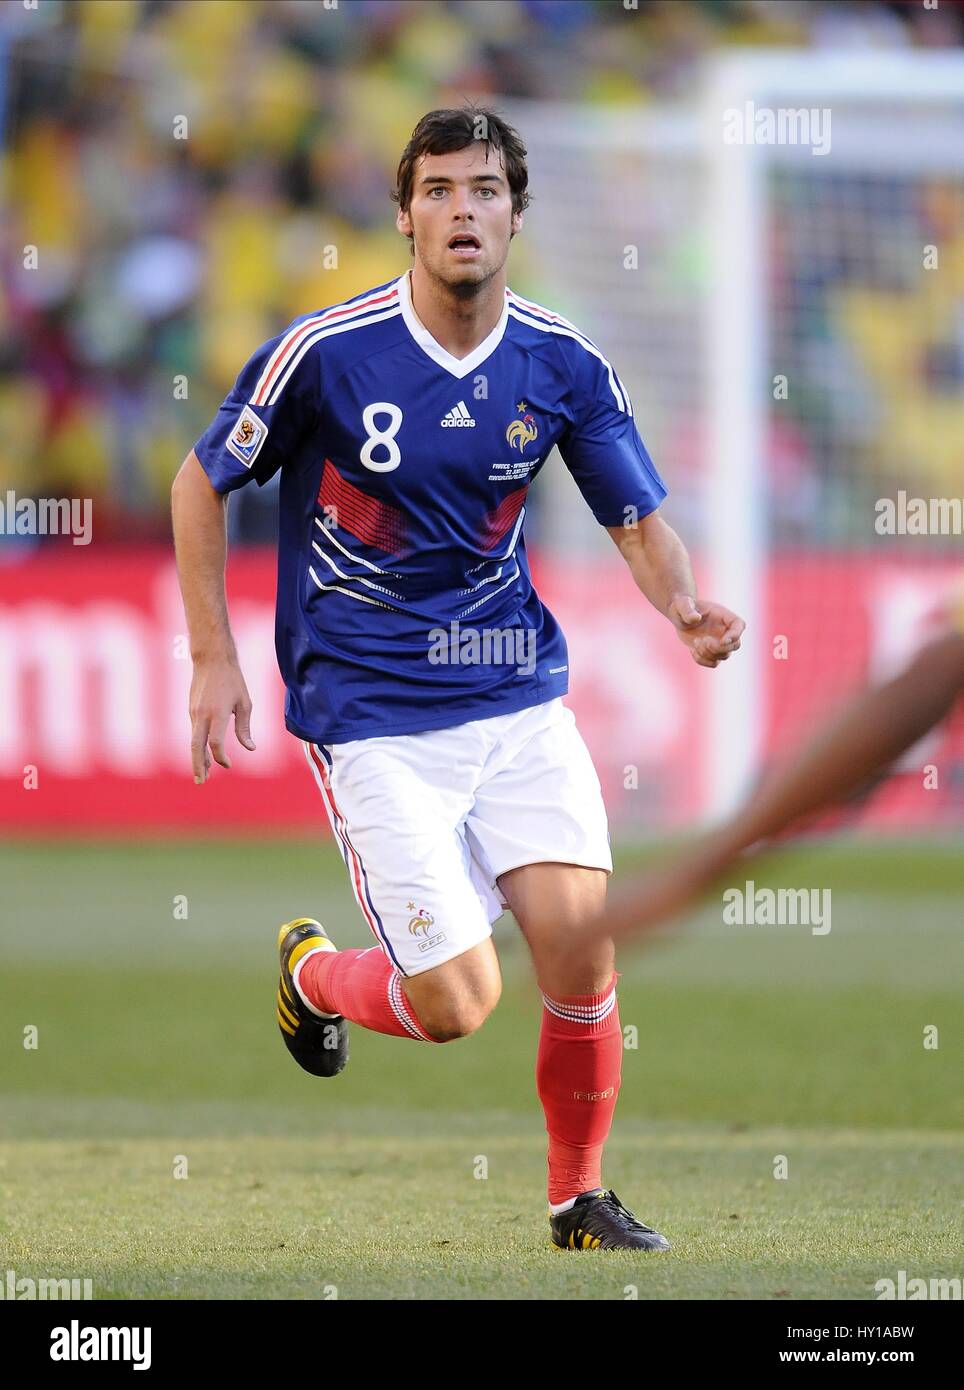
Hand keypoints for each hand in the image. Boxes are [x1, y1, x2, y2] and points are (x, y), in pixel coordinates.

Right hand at [188, 655, 255, 782]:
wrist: (211, 659)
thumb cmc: (233, 680)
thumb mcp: (244, 703)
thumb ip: (244, 727)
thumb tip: (250, 748)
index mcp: (217, 713)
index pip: (215, 743)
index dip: (221, 757)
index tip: (228, 764)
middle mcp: (202, 715)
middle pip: (196, 746)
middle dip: (198, 766)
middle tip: (201, 781)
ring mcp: (194, 712)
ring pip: (193, 740)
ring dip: (197, 758)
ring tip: (203, 773)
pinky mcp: (191, 710)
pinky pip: (194, 732)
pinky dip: (198, 746)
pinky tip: (203, 754)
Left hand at [667, 594, 744, 667]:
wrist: (679, 616)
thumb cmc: (682, 607)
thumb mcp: (682, 605)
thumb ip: (687, 610)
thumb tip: (695, 618)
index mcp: (724, 615)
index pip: (739, 625)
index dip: (735, 635)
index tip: (722, 641)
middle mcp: (725, 630)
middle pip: (736, 645)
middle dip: (720, 648)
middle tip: (703, 640)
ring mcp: (719, 643)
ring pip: (724, 656)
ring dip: (708, 653)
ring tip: (695, 642)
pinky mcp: (711, 652)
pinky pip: (713, 663)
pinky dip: (702, 660)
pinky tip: (692, 649)